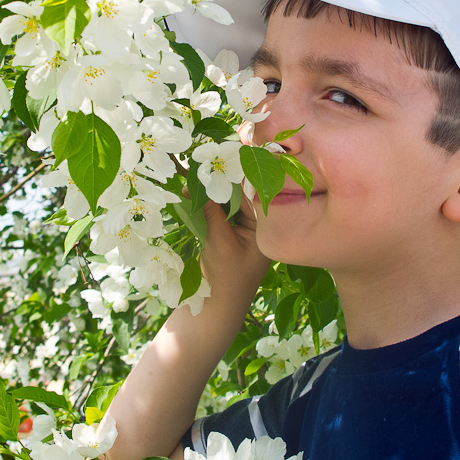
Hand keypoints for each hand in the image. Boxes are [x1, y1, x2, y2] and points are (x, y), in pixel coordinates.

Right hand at [199, 120, 270, 298]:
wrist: (217, 309)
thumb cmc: (226, 280)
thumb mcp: (219, 243)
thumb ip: (211, 211)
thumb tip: (195, 181)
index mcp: (268, 224)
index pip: (255, 188)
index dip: (238, 168)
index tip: (221, 150)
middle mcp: (259, 220)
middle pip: (242, 188)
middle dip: (223, 173)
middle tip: (203, 154)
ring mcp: (244, 224)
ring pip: (229, 196)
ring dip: (212, 184)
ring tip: (194, 166)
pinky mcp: (228, 229)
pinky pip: (219, 207)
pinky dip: (207, 198)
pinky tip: (191, 186)